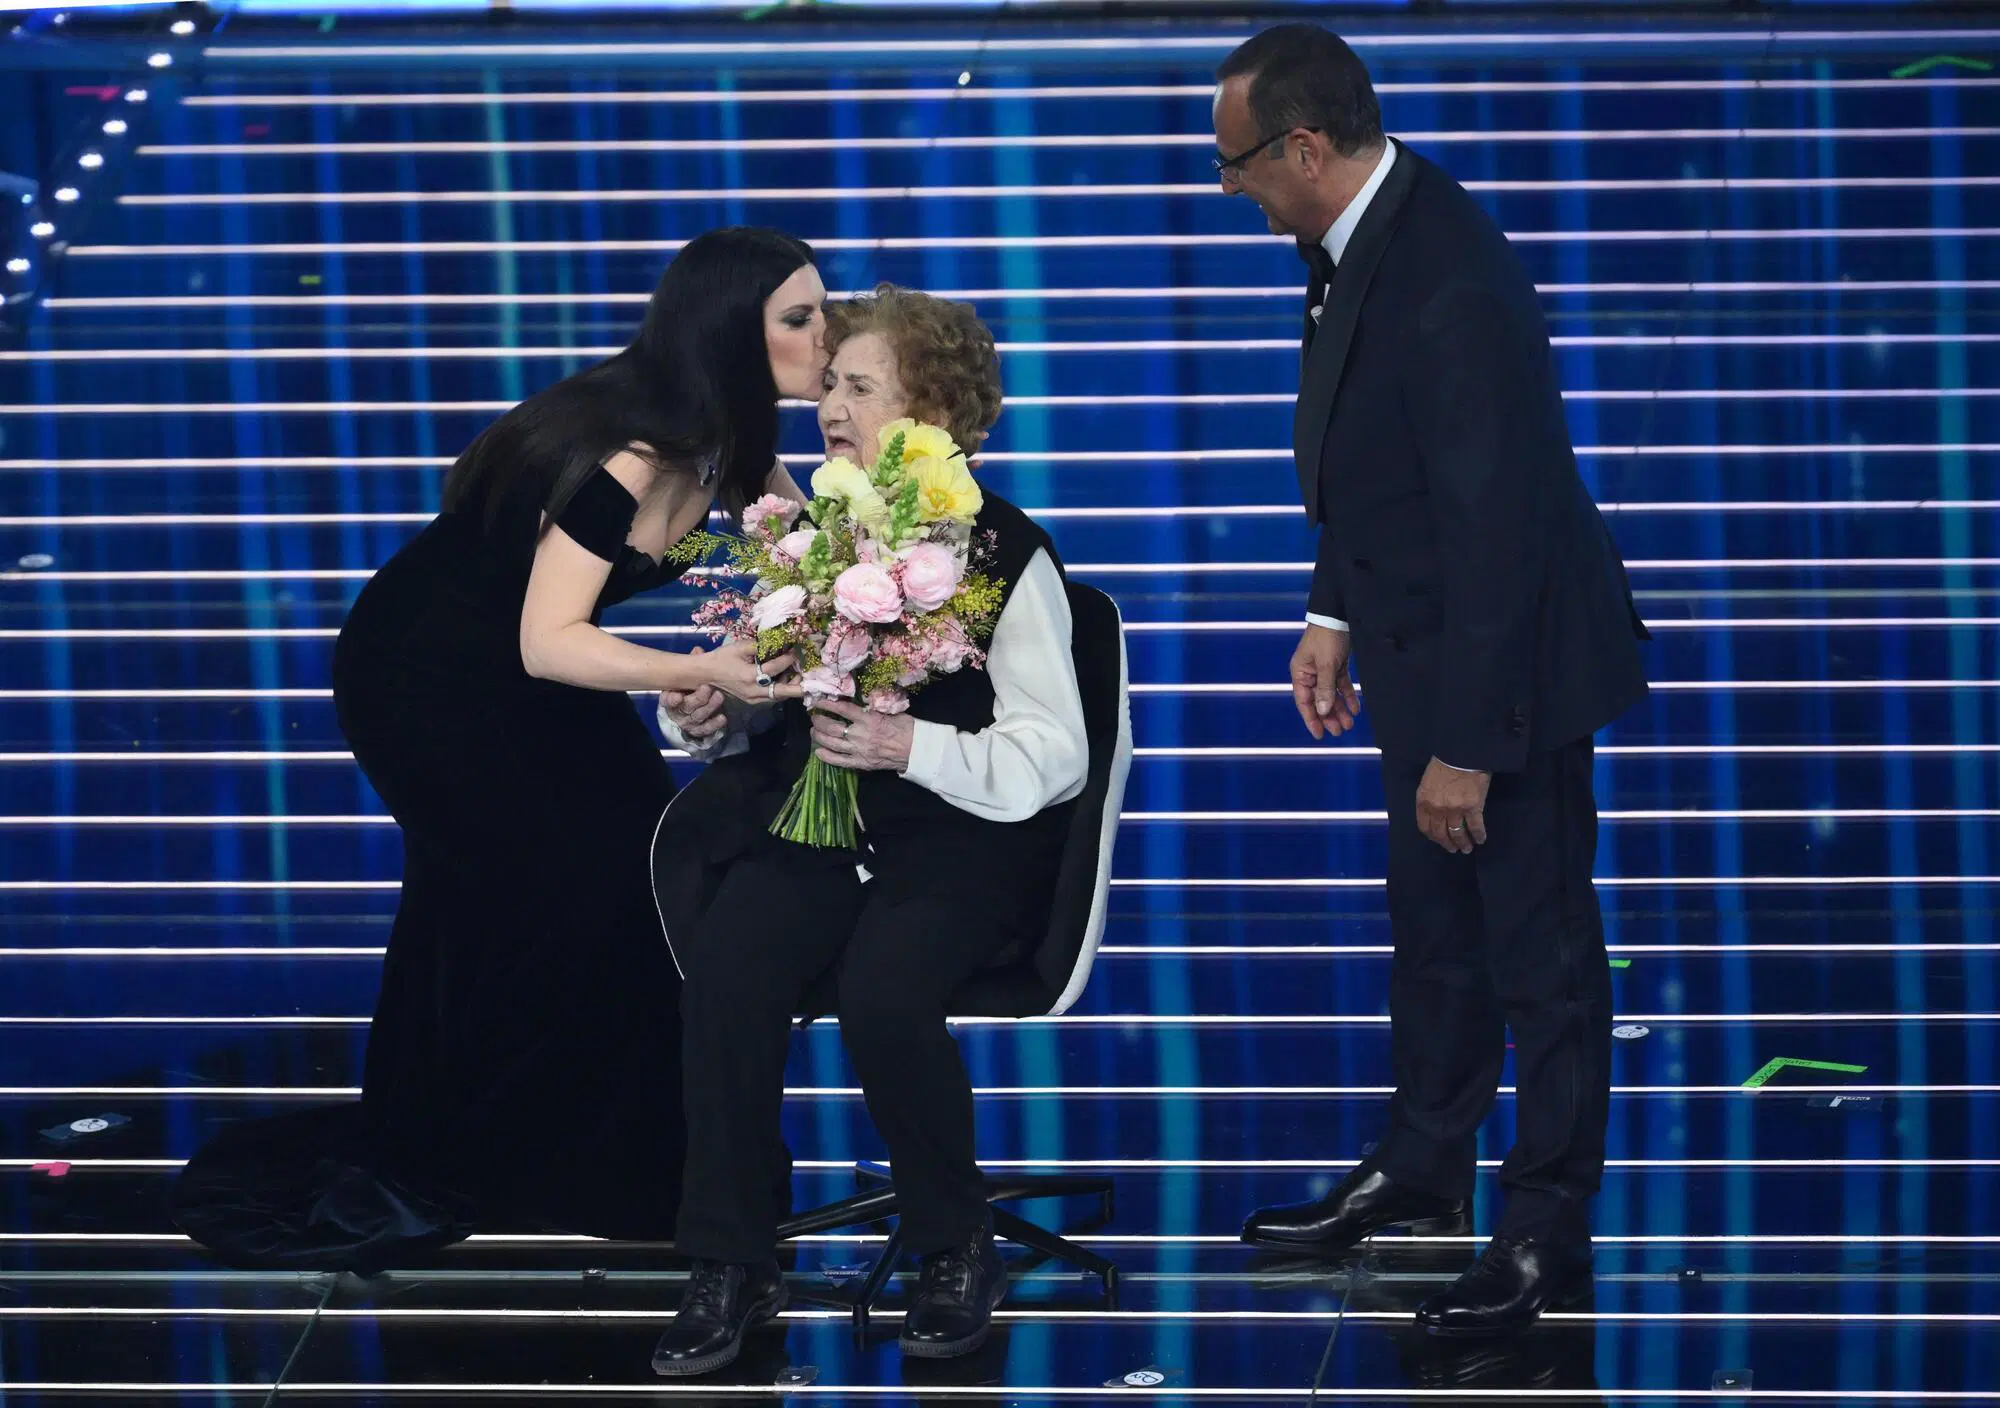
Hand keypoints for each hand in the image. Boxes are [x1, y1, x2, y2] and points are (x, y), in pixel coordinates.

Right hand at [661, 646, 728, 739]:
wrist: (689, 714)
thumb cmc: (688, 690)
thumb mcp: (687, 678)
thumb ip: (691, 665)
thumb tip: (698, 650)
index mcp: (670, 698)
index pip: (667, 700)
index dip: (671, 699)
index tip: (677, 695)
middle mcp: (678, 712)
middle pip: (686, 707)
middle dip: (698, 698)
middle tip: (708, 688)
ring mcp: (688, 723)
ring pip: (698, 717)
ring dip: (709, 707)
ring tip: (720, 697)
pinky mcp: (698, 731)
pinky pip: (706, 730)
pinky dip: (714, 724)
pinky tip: (722, 718)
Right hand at [704, 639, 802, 704]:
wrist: (706, 674)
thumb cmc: (722, 658)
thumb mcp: (740, 647)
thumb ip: (760, 646)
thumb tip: (778, 642)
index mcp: (749, 676)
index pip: (775, 668)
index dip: (788, 659)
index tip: (796, 651)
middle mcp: (753, 691)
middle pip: (782, 692)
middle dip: (798, 686)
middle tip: (809, 677)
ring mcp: (752, 699)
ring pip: (778, 697)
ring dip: (790, 688)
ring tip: (797, 675)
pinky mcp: (752, 702)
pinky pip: (771, 698)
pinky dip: (780, 690)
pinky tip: (784, 679)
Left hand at [809, 698, 915, 772]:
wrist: (916, 749)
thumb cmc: (907, 728)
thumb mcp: (889, 712)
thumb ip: (872, 709)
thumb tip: (860, 703)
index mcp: (868, 719)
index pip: (842, 709)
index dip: (828, 704)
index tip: (818, 702)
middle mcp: (860, 734)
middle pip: (832, 727)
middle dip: (819, 721)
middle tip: (814, 717)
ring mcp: (859, 750)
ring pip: (832, 743)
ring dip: (819, 736)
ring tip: (814, 731)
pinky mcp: (861, 763)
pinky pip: (839, 761)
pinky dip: (827, 757)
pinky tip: (818, 752)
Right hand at [1290, 624, 1361, 739]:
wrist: (1338, 614)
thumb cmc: (1326, 638)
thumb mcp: (1326, 664)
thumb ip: (1325, 688)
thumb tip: (1322, 711)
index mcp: (1300, 673)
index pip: (1304, 702)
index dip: (1312, 719)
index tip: (1320, 735)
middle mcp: (1310, 674)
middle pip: (1319, 701)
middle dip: (1329, 716)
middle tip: (1340, 731)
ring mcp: (1323, 670)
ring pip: (1331, 695)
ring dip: (1339, 709)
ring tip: (1349, 724)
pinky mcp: (1336, 665)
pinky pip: (1341, 685)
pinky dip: (1348, 696)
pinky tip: (1356, 708)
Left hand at [1415, 759, 1489, 854]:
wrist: (1462, 754)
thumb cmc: (1443, 764)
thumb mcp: (1427, 781)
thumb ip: (1429, 798)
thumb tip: (1435, 812)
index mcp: (1423, 801)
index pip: (1425, 826)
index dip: (1432, 836)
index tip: (1438, 840)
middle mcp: (1437, 809)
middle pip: (1441, 833)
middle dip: (1447, 844)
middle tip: (1453, 850)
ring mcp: (1455, 810)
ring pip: (1458, 833)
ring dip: (1462, 843)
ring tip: (1466, 849)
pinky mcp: (1473, 808)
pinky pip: (1476, 826)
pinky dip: (1478, 835)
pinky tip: (1480, 840)